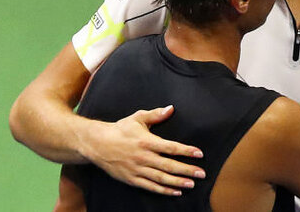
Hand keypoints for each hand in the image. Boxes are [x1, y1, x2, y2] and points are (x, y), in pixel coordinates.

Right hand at [87, 105, 205, 195]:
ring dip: (177, 182)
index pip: (171, 147)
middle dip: (187, 170)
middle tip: (201, 174)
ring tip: (191, 184)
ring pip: (161, 178)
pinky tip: (175, 191)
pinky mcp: (132, 179)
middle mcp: (143, 157)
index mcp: (146, 141)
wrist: (97, 144)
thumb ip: (155, 114)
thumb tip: (171, 108)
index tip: (199, 154)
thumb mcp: (137, 118)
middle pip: (169, 165)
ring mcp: (137, 169)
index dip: (186, 151)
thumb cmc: (120, 130)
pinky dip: (163, 190)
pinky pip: (150, 186)